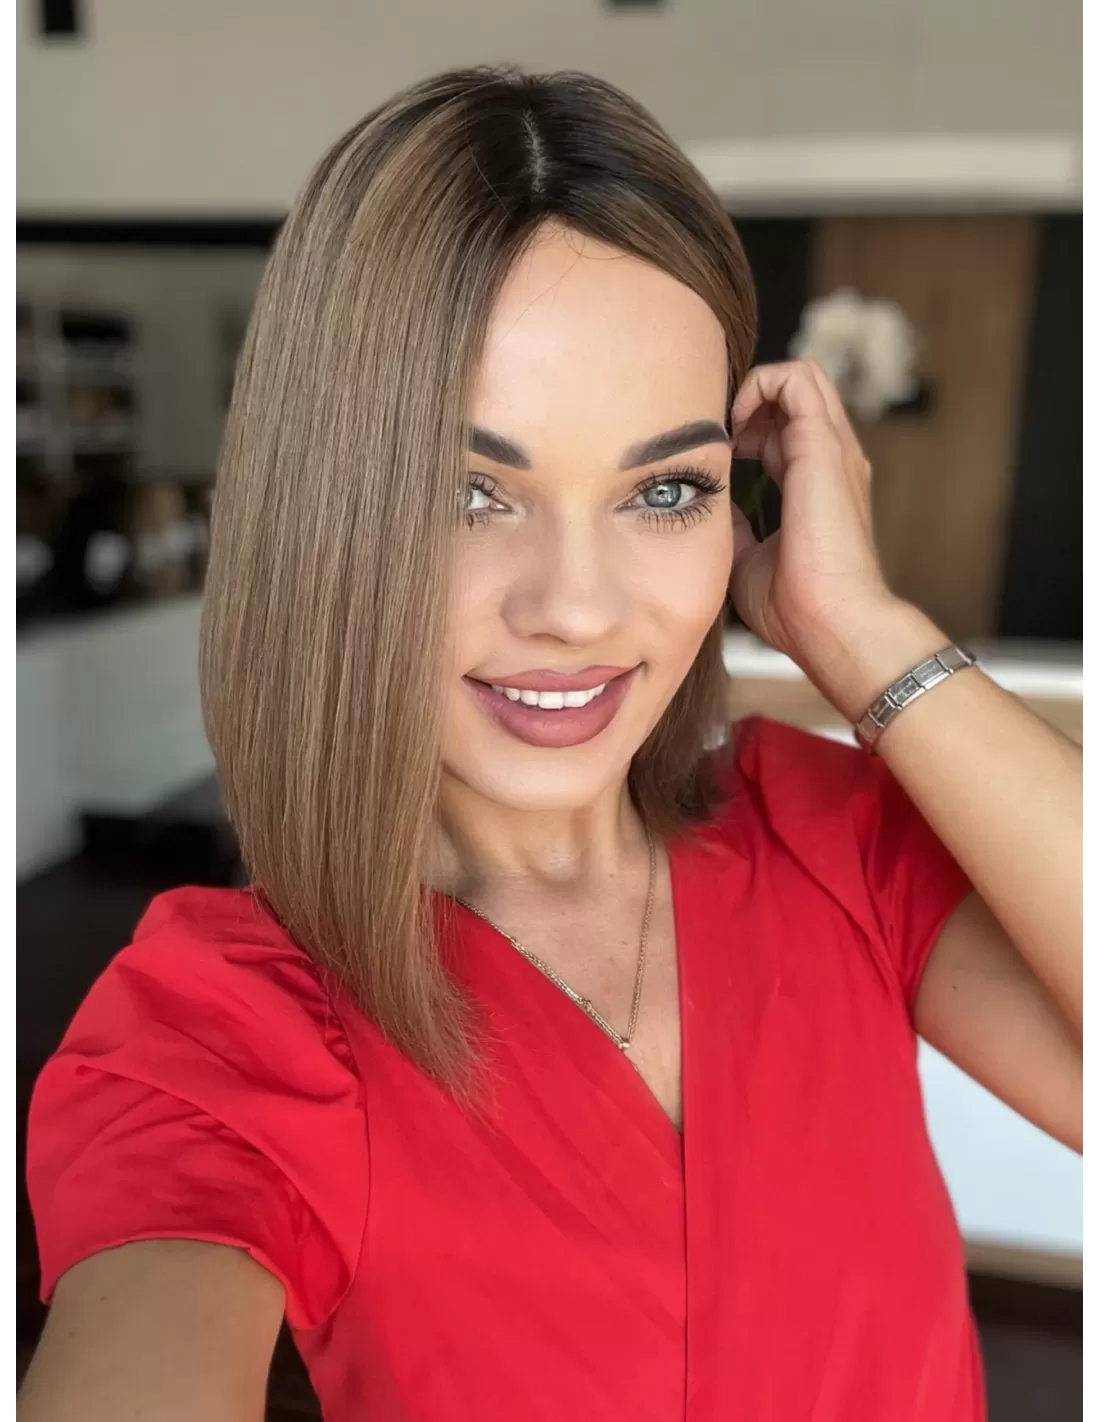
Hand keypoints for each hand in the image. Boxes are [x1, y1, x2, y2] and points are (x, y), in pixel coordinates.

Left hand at [728, 358, 904, 686]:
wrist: (831, 623)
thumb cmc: (795, 607)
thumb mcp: (748, 559)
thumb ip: (736, 526)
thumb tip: (709, 506)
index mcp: (817, 484)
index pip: (786, 428)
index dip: (747, 427)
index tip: (717, 456)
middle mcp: (830, 459)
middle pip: (797, 393)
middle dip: (751, 401)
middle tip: (720, 439)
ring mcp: (832, 448)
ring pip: (801, 375)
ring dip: (755, 389)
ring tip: (729, 430)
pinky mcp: (822, 444)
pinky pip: (795, 378)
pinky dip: (759, 385)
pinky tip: (735, 429)